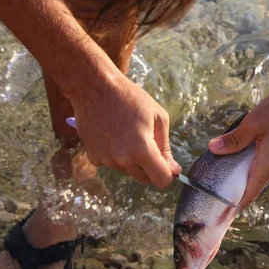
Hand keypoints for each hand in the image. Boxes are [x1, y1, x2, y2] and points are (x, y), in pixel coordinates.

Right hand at [68, 73, 181, 188]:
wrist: (94, 87)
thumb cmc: (130, 98)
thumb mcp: (158, 117)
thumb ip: (166, 148)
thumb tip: (174, 171)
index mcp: (142, 149)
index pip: (162, 180)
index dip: (167, 174)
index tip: (166, 164)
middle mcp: (123, 160)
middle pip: (145, 179)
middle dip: (150, 167)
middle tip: (147, 143)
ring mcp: (107, 160)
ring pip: (128, 171)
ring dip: (132, 161)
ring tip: (127, 134)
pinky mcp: (94, 157)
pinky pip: (112, 164)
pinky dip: (115, 156)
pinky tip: (112, 136)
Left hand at [208, 86, 268, 208]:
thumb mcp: (253, 122)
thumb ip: (234, 139)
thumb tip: (213, 149)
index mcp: (268, 166)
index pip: (247, 195)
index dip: (232, 207)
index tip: (220, 217)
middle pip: (252, 186)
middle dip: (234, 189)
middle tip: (214, 189)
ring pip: (260, 174)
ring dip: (245, 174)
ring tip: (225, 170)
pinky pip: (268, 166)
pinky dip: (254, 165)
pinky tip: (244, 155)